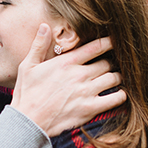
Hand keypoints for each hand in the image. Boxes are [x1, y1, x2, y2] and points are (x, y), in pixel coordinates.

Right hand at [11, 24, 127, 135]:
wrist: (28, 121)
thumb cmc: (27, 93)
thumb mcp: (28, 65)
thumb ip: (38, 45)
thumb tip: (44, 26)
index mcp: (67, 62)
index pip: (96, 47)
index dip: (109, 42)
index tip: (114, 42)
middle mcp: (80, 75)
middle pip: (108, 63)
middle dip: (111, 62)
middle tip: (111, 65)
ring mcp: (87, 92)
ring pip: (114, 78)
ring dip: (116, 78)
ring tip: (114, 79)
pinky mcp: (91, 108)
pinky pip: (115, 99)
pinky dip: (120, 96)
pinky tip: (118, 95)